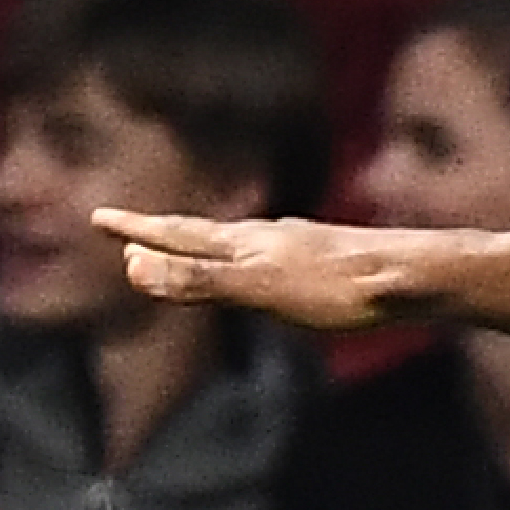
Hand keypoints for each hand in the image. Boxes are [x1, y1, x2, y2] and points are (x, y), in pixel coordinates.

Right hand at [99, 205, 438, 333]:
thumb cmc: (338, 290)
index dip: (137, 231)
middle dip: (158, 233)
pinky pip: (267, 255)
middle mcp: (266, 236)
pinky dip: (243, 258)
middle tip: (124, 227)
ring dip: (199, 244)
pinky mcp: (325, 260)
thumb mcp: (260, 291)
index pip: (177, 234)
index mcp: (245, 245)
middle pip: (200, 233)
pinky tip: (267, 264)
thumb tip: (132, 268)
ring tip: (185, 244)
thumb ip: (198, 281)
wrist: (411, 276)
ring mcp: (296, 245)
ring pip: (235, 241)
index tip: (98, 217)